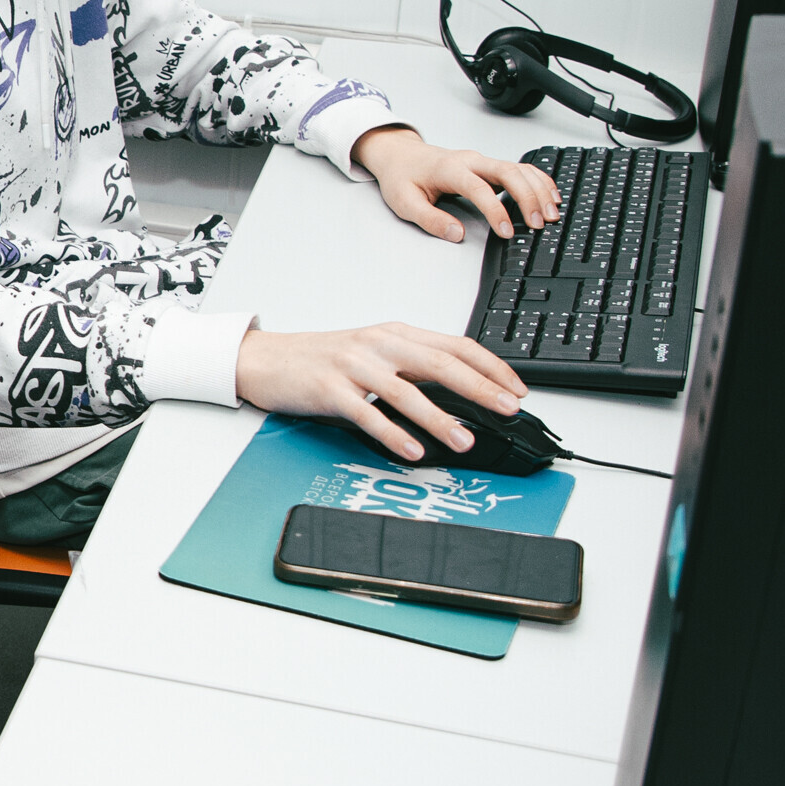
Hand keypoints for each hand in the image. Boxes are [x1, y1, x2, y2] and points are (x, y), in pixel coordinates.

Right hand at [235, 323, 529, 462]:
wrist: (267, 358)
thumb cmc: (323, 359)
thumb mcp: (374, 352)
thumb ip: (413, 364)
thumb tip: (463, 389)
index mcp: (396, 334)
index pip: (455, 345)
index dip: (491, 366)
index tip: (517, 388)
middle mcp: (379, 345)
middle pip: (440, 364)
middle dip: (480, 388)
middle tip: (507, 409)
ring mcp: (354, 366)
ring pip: (407, 392)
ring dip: (440, 419)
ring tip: (464, 441)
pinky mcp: (331, 390)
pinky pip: (368, 414)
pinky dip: (393, 434)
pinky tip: (412, 451)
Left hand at [352, 128, 561, 240]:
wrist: (401, 155)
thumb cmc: (403, 177)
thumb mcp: (405, 203)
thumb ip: (431, 220)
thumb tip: (456, 234)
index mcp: (450, 169)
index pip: (480, 188)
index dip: (496, 210)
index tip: (507, 231)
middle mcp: (470, 161)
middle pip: (508, 172)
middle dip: (528, 197)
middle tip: (540, 222)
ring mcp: (482, 161)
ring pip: (518, 168)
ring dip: (538, 189)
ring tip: (551, 212)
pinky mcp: (488, 166)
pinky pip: (519, 168)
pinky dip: (538, 180)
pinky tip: (550, 194)